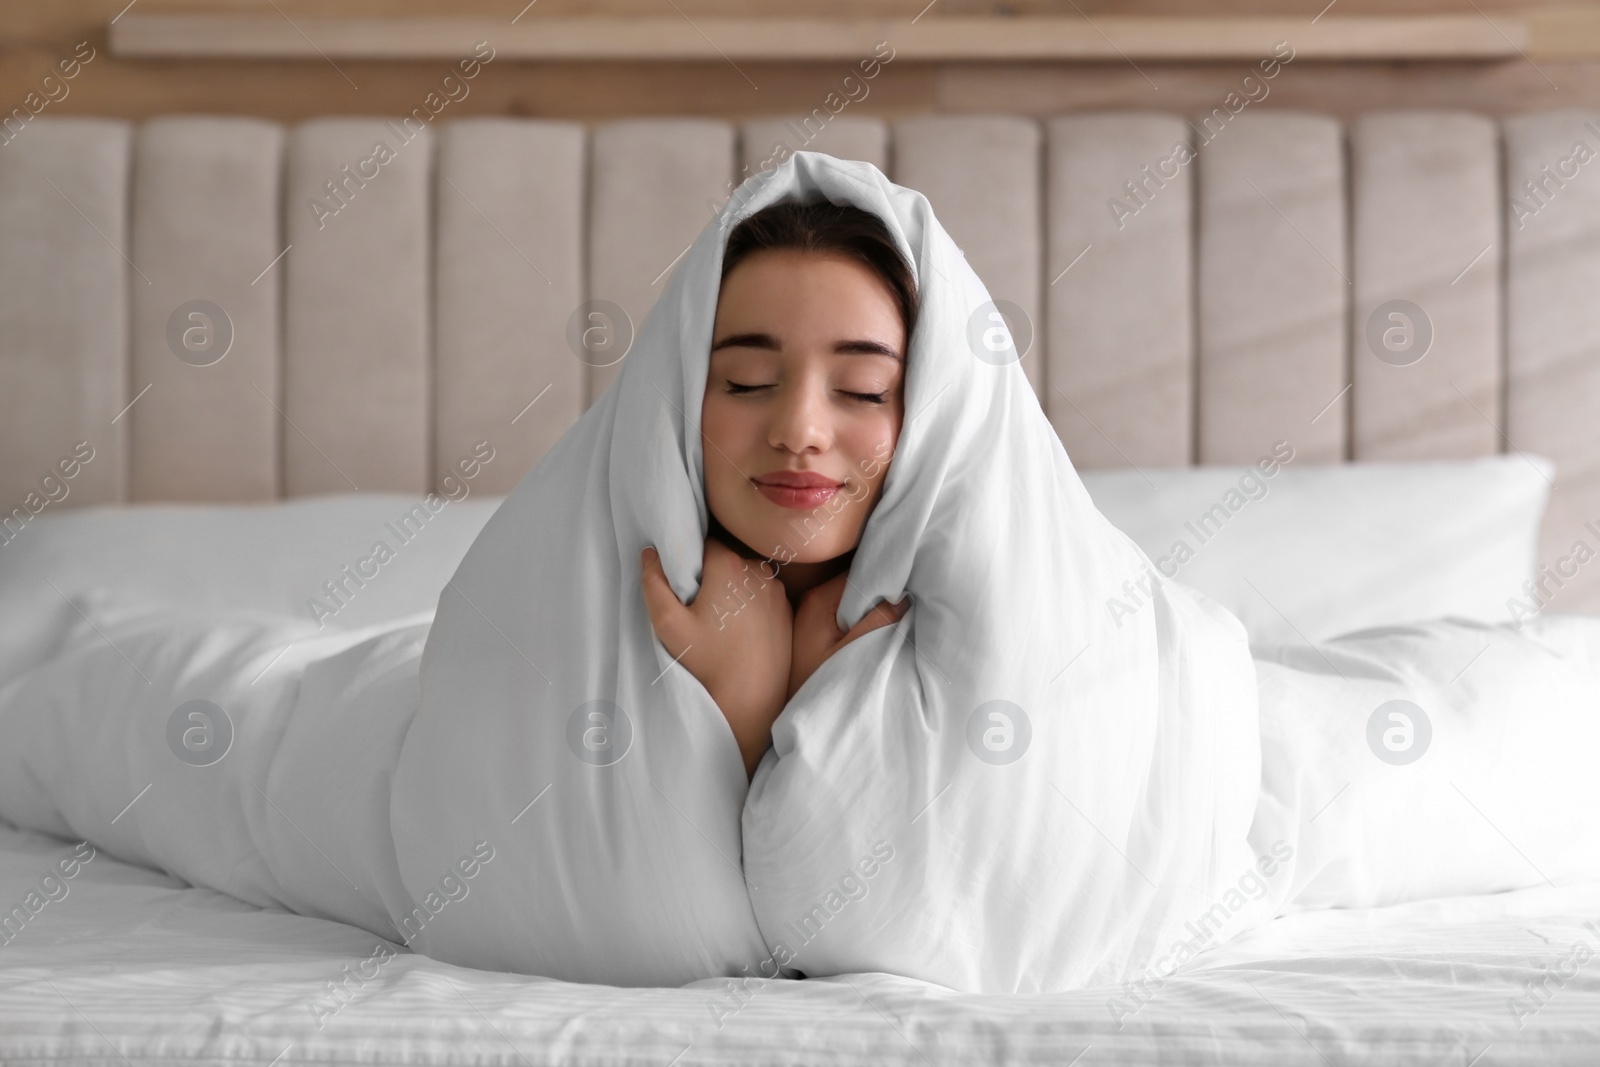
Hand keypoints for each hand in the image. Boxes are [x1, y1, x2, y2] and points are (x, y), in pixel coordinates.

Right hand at [641, 539, 792, 780]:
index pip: (702, 546)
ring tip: (721, 625)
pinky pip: (761, 595)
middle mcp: (758, 569)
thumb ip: (654, 583)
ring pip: (744, 578)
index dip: (689, 566)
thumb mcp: (668, 624)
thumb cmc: (708, 661)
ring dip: (731, 591)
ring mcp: (776, 589)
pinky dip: (749, 605)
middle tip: (699, 611)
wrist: (752, 697)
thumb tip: (650, 553)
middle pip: (724, 560)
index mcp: (729, 565)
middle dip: (710, 578)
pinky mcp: (786, 608)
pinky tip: (740, 632)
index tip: (685, 591)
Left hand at [789, 571, 909, 700]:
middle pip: (856, 583)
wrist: (781, 712)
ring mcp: (812, 613)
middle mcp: (813, 599)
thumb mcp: (852, 654)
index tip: (909, 592)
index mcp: (819, 600)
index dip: (886, 581)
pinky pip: (844, 611)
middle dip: (881, 593)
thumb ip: (877, 623)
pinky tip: (873, 630)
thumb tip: (906, 598)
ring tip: (894, 618)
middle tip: (906, 606)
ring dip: (872, 606)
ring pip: (852, 598)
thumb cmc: (817, 684)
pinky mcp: (815, 626)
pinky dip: (861, 617)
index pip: (860, 574)